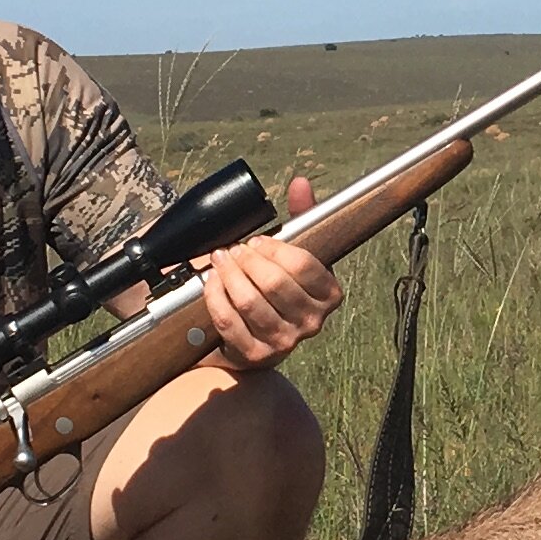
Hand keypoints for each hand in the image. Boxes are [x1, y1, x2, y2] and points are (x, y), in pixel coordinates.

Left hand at [193, 176, 339, 366]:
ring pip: (250, 302)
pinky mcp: (255, 355)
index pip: (305, 266)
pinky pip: (229, 321)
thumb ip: (301, 216)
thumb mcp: (294, 253)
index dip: (276, 250)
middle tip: (233, 249)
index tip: (258, 242)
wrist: (256, 334)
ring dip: (228, 275)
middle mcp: (312, 322)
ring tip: (219, 260)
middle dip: (247, 260)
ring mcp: (284, 342)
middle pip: (275, 284)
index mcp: (329, 295)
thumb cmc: (277, 287)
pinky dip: (215, 297)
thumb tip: (301, 184)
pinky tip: (211, 282)